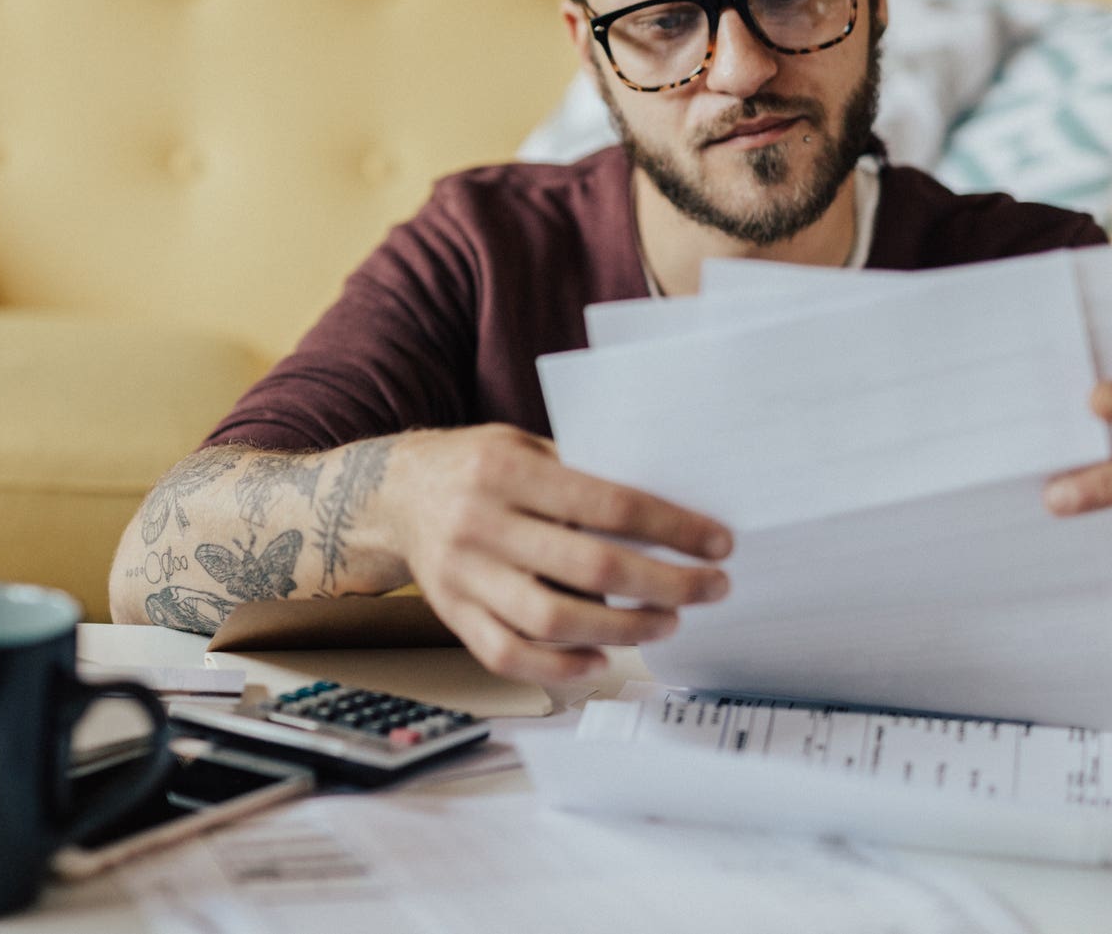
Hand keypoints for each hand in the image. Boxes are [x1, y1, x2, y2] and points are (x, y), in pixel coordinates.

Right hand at [372, 424, 732, 683]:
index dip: (672, 528)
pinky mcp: (454, 616)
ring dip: (623, 630)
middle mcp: (481, 524)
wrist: (393, 494)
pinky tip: (600, 658)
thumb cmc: (476, 466)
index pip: (607, 505)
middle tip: (710, 588)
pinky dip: (561, 666)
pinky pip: (510, 655)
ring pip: (553, 621)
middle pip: (590, 569)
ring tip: (666, 622)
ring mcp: (464, 576)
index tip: (718, 543)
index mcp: (505, 471)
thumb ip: (581, 472)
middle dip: (665, 585)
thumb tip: (668, 509)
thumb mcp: (525, 445)